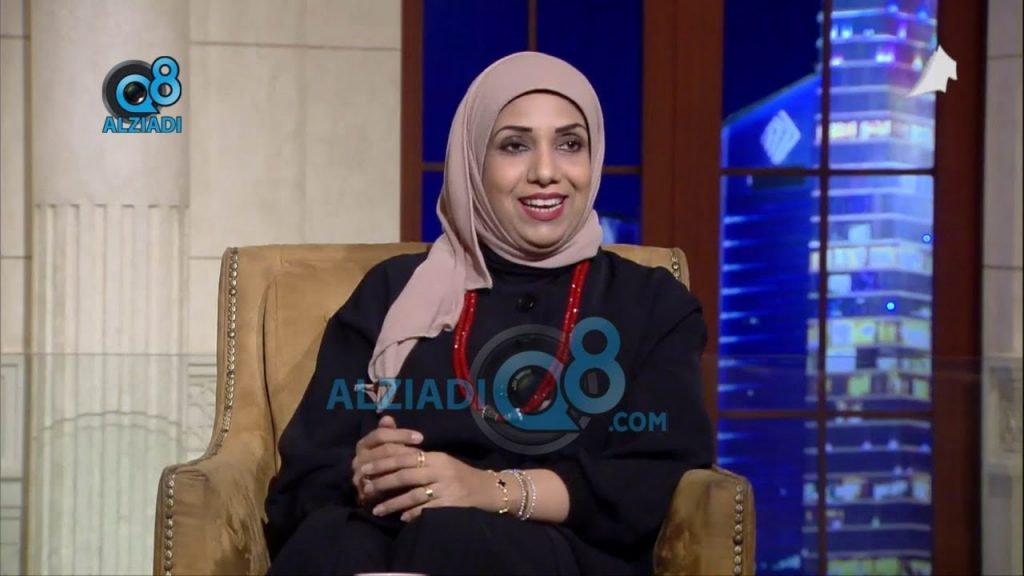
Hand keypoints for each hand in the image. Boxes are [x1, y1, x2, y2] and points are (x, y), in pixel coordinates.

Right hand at [351, 415, 422, 506]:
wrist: (375, 493)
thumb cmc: (385, 465)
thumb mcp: (388, 447)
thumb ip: (389, 433)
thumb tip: (387, 417)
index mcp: (362, 445)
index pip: (380, 434)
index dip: (401, 434)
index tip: (421, 437)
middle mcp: (358, 460)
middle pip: (384, 451)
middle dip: (405, 451)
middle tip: (423, 454)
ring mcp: (359, 477)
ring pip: (385, 469)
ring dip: (403, 467)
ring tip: (419, 467)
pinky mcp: (364, 494)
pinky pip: (383, 488)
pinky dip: (398, 485)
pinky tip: (412, 484)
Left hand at [362, 451, 497, 521]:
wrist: (488, 489)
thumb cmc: (460, 476)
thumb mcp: (442, 462)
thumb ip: (419, 459)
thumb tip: (391, 455)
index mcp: (436, 457)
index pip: (405, 457)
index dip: (383, 462)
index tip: (365, 467)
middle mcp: (440, 470)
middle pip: (405, 474)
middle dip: (382, 481)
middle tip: (365, 487)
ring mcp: (446, 488)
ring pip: (413, 494)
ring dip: (392, 503)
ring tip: (376, 509)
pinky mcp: (451, 504)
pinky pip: (427, 510)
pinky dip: (412, 514)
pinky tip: (401, 518)